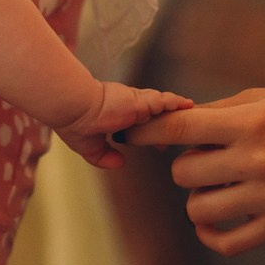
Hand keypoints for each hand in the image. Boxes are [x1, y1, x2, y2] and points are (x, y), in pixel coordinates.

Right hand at [55, 82, 191, 167]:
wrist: (73, 108)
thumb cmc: (75, 123)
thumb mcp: (89, 147)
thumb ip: (104, 156)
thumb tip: (120, 163)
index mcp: (116, 115)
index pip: (139, 121)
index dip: (151, 130)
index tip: (159, 145)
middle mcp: (127, 106)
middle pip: (153, 111)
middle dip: (167, 120)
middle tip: (181, 132)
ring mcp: (135, 103)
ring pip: (160, 104)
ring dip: (175, 108)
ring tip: (191, 108)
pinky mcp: (140, 101)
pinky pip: (162, 101)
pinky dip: (175, 102)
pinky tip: (188, 104)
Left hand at [124, 88, 264, 254]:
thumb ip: (217, 112)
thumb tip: (167, 129)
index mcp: (253, 122)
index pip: (179, 130)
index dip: (146, 132)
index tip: (128, 134)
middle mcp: (259, 160)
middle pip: (183, 172)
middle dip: (185, 163)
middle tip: (206, 155)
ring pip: (198, 207)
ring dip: (198, 195)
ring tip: (219, 182)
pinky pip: (226, 241)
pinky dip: (210, 232)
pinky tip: (214, 218)